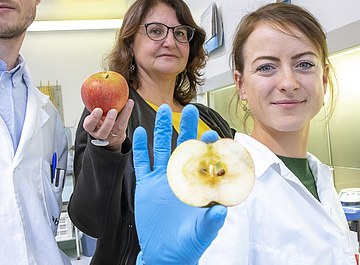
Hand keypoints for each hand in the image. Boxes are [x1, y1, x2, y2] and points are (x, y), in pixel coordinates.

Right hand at [82, 99, 133, 149]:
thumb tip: (99, 81)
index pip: (89, 124)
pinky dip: (127, 112)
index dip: (93, 118)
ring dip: (122, 116)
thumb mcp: (93, 113)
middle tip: (113, 111)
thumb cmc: (99, 120)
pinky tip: (129, 102)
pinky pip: (125, 123)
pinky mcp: (120, 133)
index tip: (98, 109)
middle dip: (108, 121)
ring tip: (126, 104)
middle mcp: (100, 133)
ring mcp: (111, 135)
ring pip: (116, 129)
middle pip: (103, 132)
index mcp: (90, 127)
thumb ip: (94, 102)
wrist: (108, 134)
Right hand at [133, 104, 226, 264]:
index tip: (212, 135)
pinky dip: (140, 148)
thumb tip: (220, 211)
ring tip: (163, 110)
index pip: (205, 161)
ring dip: (162, 129)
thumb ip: (211, 222)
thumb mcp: (203, 233)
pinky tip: (139, 133)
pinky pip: (142, 163)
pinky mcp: (146, 185)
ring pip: (162, 148)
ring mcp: (162, 179)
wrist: (166, 253)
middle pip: (184, 146)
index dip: (208, 147)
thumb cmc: (189, 243)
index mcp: (198, 185)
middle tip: (191, 109)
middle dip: (188, 127)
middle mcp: (181, 177)